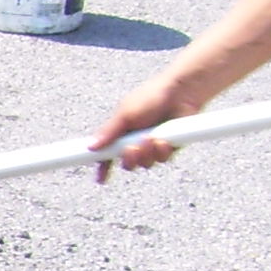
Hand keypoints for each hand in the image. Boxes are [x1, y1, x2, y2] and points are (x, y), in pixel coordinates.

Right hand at [88, 68, 208, 179]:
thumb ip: (108, 132)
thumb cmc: (150, 97)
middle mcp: (137, 141)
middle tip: (131, 150)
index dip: (104, 167)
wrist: (180, 92)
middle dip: (129, 160)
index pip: (109, 154)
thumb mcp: (124, 115)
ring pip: (146, 163)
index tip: (101, 178)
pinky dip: (161, 152)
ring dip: (147, 154)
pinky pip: (162, 159)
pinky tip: (163, 140)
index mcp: (122, 133)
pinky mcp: (171, 146)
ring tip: (151, 139)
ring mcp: (154, 145)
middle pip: (128, 163)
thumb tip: (90, 146)